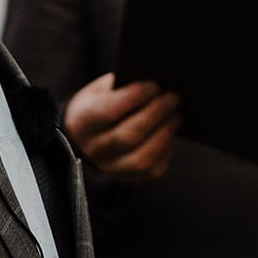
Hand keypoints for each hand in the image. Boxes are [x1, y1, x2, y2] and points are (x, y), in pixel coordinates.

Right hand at [64, 73, 179, 180]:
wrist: (93, 134)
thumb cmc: (103, 103)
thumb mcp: (102, 89)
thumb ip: (122, 85)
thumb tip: (155, 80)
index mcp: (82, 123)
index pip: (106, 112)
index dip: (132, 98)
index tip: (154, 85)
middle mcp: (93, 150)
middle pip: (127, 137)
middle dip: (154, 115)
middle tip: (173, 97)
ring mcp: (110, 168)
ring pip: (141, 158)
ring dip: (164, 134)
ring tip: (176, 114)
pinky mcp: (129, 178)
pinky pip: (152, 170)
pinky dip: (166, 150)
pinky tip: (170, 132)